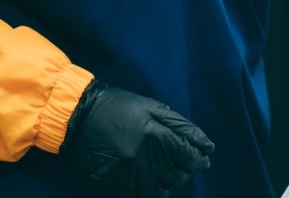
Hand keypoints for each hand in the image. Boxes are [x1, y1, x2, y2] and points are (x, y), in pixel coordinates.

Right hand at [60, 80, 214, 197]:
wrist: (77, 116)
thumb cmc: (117, 106)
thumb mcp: (151, 106)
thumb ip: (179, 124)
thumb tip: (204, 143)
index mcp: (154, 134)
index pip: (187, 154)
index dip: (200, 159)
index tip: (205, 159)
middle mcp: (141, 156)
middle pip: (176, 175)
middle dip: (185, 171)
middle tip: (184, 165)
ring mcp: (125, 173)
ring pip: (158, 192)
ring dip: (167, 185)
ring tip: (165, 176)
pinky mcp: (110, 184)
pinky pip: (135, 197)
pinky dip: (145, 193)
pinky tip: (147, 184)